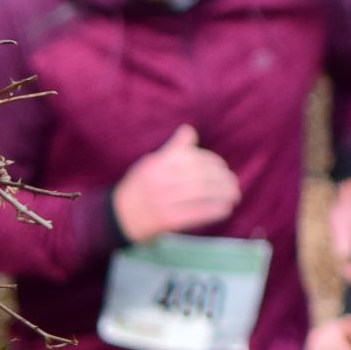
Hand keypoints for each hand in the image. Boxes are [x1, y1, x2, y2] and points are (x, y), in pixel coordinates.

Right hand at [112, 125, 239, 242]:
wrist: (116, 218)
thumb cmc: (138, 189)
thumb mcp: (149, 163)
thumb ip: (172, 150)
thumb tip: (189, 130)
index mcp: (158, 163)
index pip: (194, 158)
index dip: (213, 163)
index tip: (223, 168)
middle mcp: (160, 180)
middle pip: (201, 176)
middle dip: (222, 179)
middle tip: (233, 183)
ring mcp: (163, 200)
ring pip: (202, 193)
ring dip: (223, 194)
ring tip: (234, 196)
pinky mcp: (167, 220)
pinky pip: (197, 212)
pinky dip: (215, 210)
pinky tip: (226, 209)